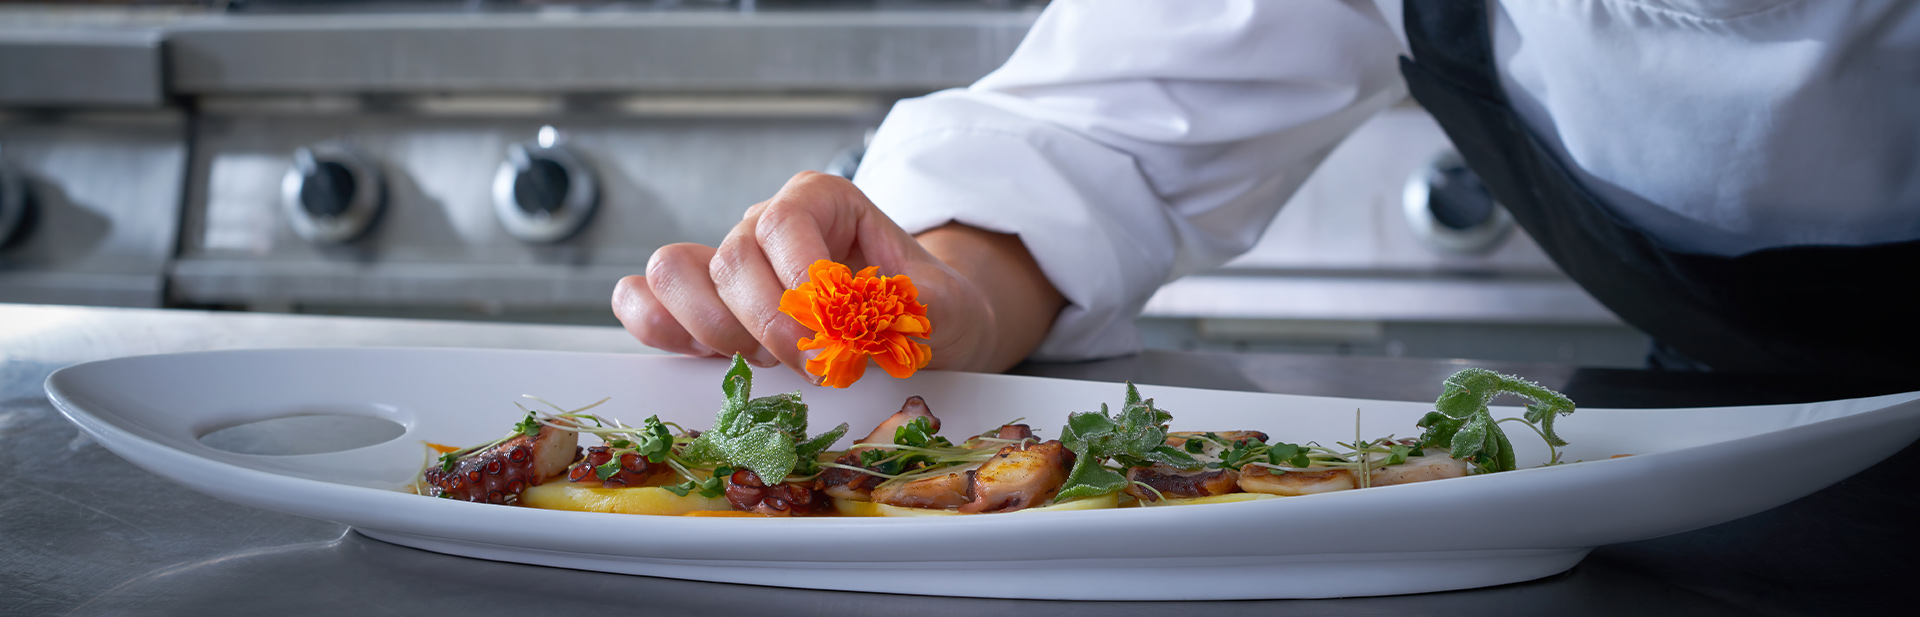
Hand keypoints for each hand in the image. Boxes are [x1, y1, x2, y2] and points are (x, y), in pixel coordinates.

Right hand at [613, 172, 1062, 381]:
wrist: (922, 328)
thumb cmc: (928, 307)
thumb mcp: (946, 304)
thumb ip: (919, 305)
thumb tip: (877, 316)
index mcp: (821, 201)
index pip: (784, 222)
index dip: (797, 280)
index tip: (829, 332)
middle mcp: (766, 225)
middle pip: (731, 257)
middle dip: (764, 323)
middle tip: (809, 368)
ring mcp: (730, 265)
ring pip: (676, 274)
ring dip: (713, 330)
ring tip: (764, 364)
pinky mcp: (706, 307)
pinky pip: (648, 301)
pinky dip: (658, 329)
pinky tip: (699, 359)